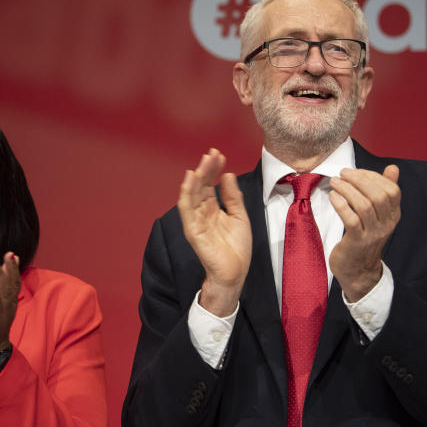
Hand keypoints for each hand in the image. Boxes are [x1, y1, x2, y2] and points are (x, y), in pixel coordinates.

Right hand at [177, 149, 251, 316]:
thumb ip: (233, 197)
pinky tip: (190, 179)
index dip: (214, 169)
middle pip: (200, 186)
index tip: (219, 155)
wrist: (235, 273)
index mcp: (212, 209)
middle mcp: (202, 212)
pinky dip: (186, 193)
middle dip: (205, 168)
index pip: (210, 184)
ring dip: (196, 177)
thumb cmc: (236, 249)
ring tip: (203, 162)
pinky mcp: (192, 230)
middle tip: (212, 153)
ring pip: (192, 194)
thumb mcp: (239, 216)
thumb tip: (227, 174)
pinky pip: (186, 209)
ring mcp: (195, 221)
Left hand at [328, 165, 400, 301]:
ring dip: (347, 190)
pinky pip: (351, 220)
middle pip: (378, 196)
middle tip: (343, 173)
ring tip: (335, 182)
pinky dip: (341, 205)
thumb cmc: (364, 237)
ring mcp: (373, 234)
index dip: (374, 177)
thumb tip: (393, 168)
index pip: (391, 190)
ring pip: (364, 206)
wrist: (358, 270)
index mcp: (393, 215)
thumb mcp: (378, 215)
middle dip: (359, 180)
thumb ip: (384, 191)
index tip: (356, 171)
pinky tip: (333, 197)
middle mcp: (386, 224)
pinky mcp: (357, 241)